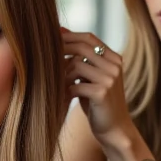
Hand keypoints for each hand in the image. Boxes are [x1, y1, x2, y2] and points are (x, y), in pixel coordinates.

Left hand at [61, 28, 132, 143]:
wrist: (115, 130)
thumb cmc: (98, 103)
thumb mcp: (91, 77)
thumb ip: (81, 58)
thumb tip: (60, 30)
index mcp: (114, 59)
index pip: (89, 38)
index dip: (69, 37)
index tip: (51, 40)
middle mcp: (115, 66)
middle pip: (82, 48)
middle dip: (61, 51)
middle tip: (46, 59)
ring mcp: (110, 79)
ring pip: (76, 65)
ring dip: (62, 75)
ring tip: (57, 84)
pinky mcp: (102, 93)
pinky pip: (75, 85)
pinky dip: (65, 91)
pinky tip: (63, 98)